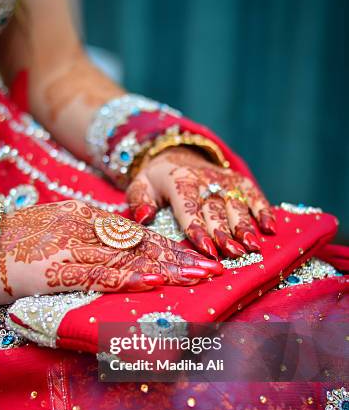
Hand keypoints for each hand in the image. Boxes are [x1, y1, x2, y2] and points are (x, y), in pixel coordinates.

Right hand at [0, 200, 222, 303]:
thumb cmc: (13, 243)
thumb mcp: (55, 228)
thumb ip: (88, 238)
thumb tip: (121, 250)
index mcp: (85, 217)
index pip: (138, 235)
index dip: (170, 248)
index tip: (198, 259)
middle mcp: (84, 226)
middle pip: (142, 244)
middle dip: (180, 258)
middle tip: (215, 269)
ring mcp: (71, 244)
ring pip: (129, 257)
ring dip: (167, 269)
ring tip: (199, 278)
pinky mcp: (56, 266)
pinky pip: (98, 273)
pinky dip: (129, 279)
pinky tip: (154, 283)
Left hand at [127, 147, 275, 258]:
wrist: (177, 155)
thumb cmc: (157, 181)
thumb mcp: (140, 185)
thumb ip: (139, 201)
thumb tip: (145, 217)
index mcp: (179, 181)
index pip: (189, 208)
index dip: (198, 229)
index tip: (206, 249)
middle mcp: (204, 180)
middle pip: (215, 211)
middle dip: (224, 233)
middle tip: (232, 254)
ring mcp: (224, 180)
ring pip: (236, 206)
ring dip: (245, 227)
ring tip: (252, 246)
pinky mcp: (238, 182)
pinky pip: (253, 195)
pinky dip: (263, 210)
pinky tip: (269, 228)